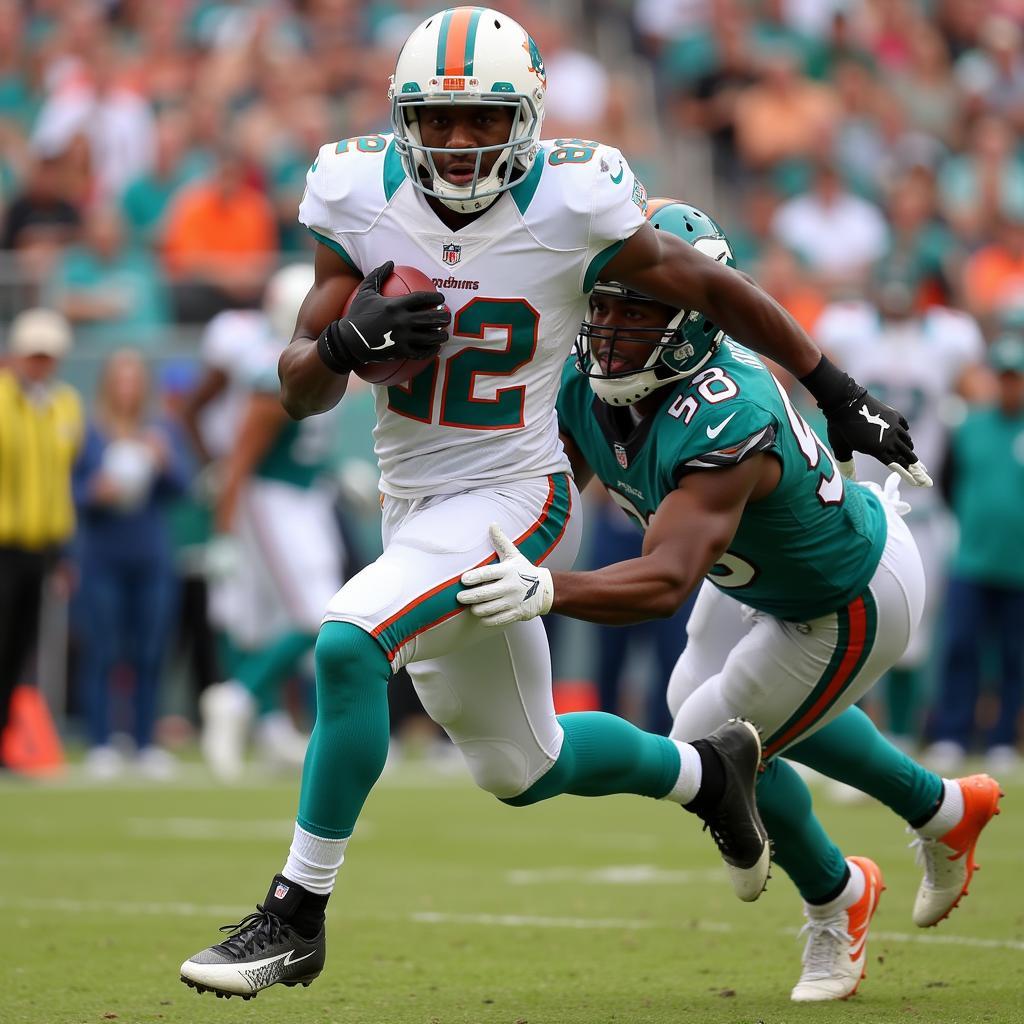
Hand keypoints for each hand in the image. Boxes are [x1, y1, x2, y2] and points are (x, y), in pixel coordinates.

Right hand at [317, 261, 449, 372]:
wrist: (348, 341)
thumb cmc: (357, 315)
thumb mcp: (365, 292)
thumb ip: (378, 275)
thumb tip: (390, 262)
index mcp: (395, 305)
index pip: (422, 298)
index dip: (435, 298)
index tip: (441, 299)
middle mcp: (401, 321)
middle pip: (430, 318)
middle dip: (443, 317)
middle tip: (447, 316)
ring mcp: (402, 337)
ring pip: (429, 337)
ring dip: (440, 335)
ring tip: (444, 334)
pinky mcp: (400, 352)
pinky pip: (421, 352)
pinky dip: (431, 351)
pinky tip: (435, 348)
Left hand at [457, 524, 552, 626]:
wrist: (545, 590)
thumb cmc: (525, 570)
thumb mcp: (514, 555)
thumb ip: (501, 541)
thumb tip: (492, 524)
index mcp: (508, 571)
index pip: (487, 573)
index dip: (473, 577)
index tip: (463, 580)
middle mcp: (510, 586)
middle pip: (483, 594)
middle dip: (468, 597)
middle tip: (459, 597)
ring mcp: (513, 601)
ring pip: (488, 608)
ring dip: (476, 608)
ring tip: (472, 606)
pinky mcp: (516, 614)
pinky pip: (496, 619)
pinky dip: (486, 619)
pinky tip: (482, 616)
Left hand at [823, 388, 932, 487]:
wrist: (845, 402)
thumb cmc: (839, 427)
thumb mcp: (841, 448)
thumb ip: (846, 464)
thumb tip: (846, 478)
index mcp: (878, 450)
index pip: (897, 466)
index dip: (909, 475)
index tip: (920, 483)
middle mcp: (890, 439)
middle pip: (907, 455)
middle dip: (914, 465)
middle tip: (922, 472)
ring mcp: (894, 426)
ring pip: (907, 441)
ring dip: (908, 448)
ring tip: (910, 453)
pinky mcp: (894, 415)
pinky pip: (904, 427)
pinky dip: (904, 432)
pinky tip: (903, 433)